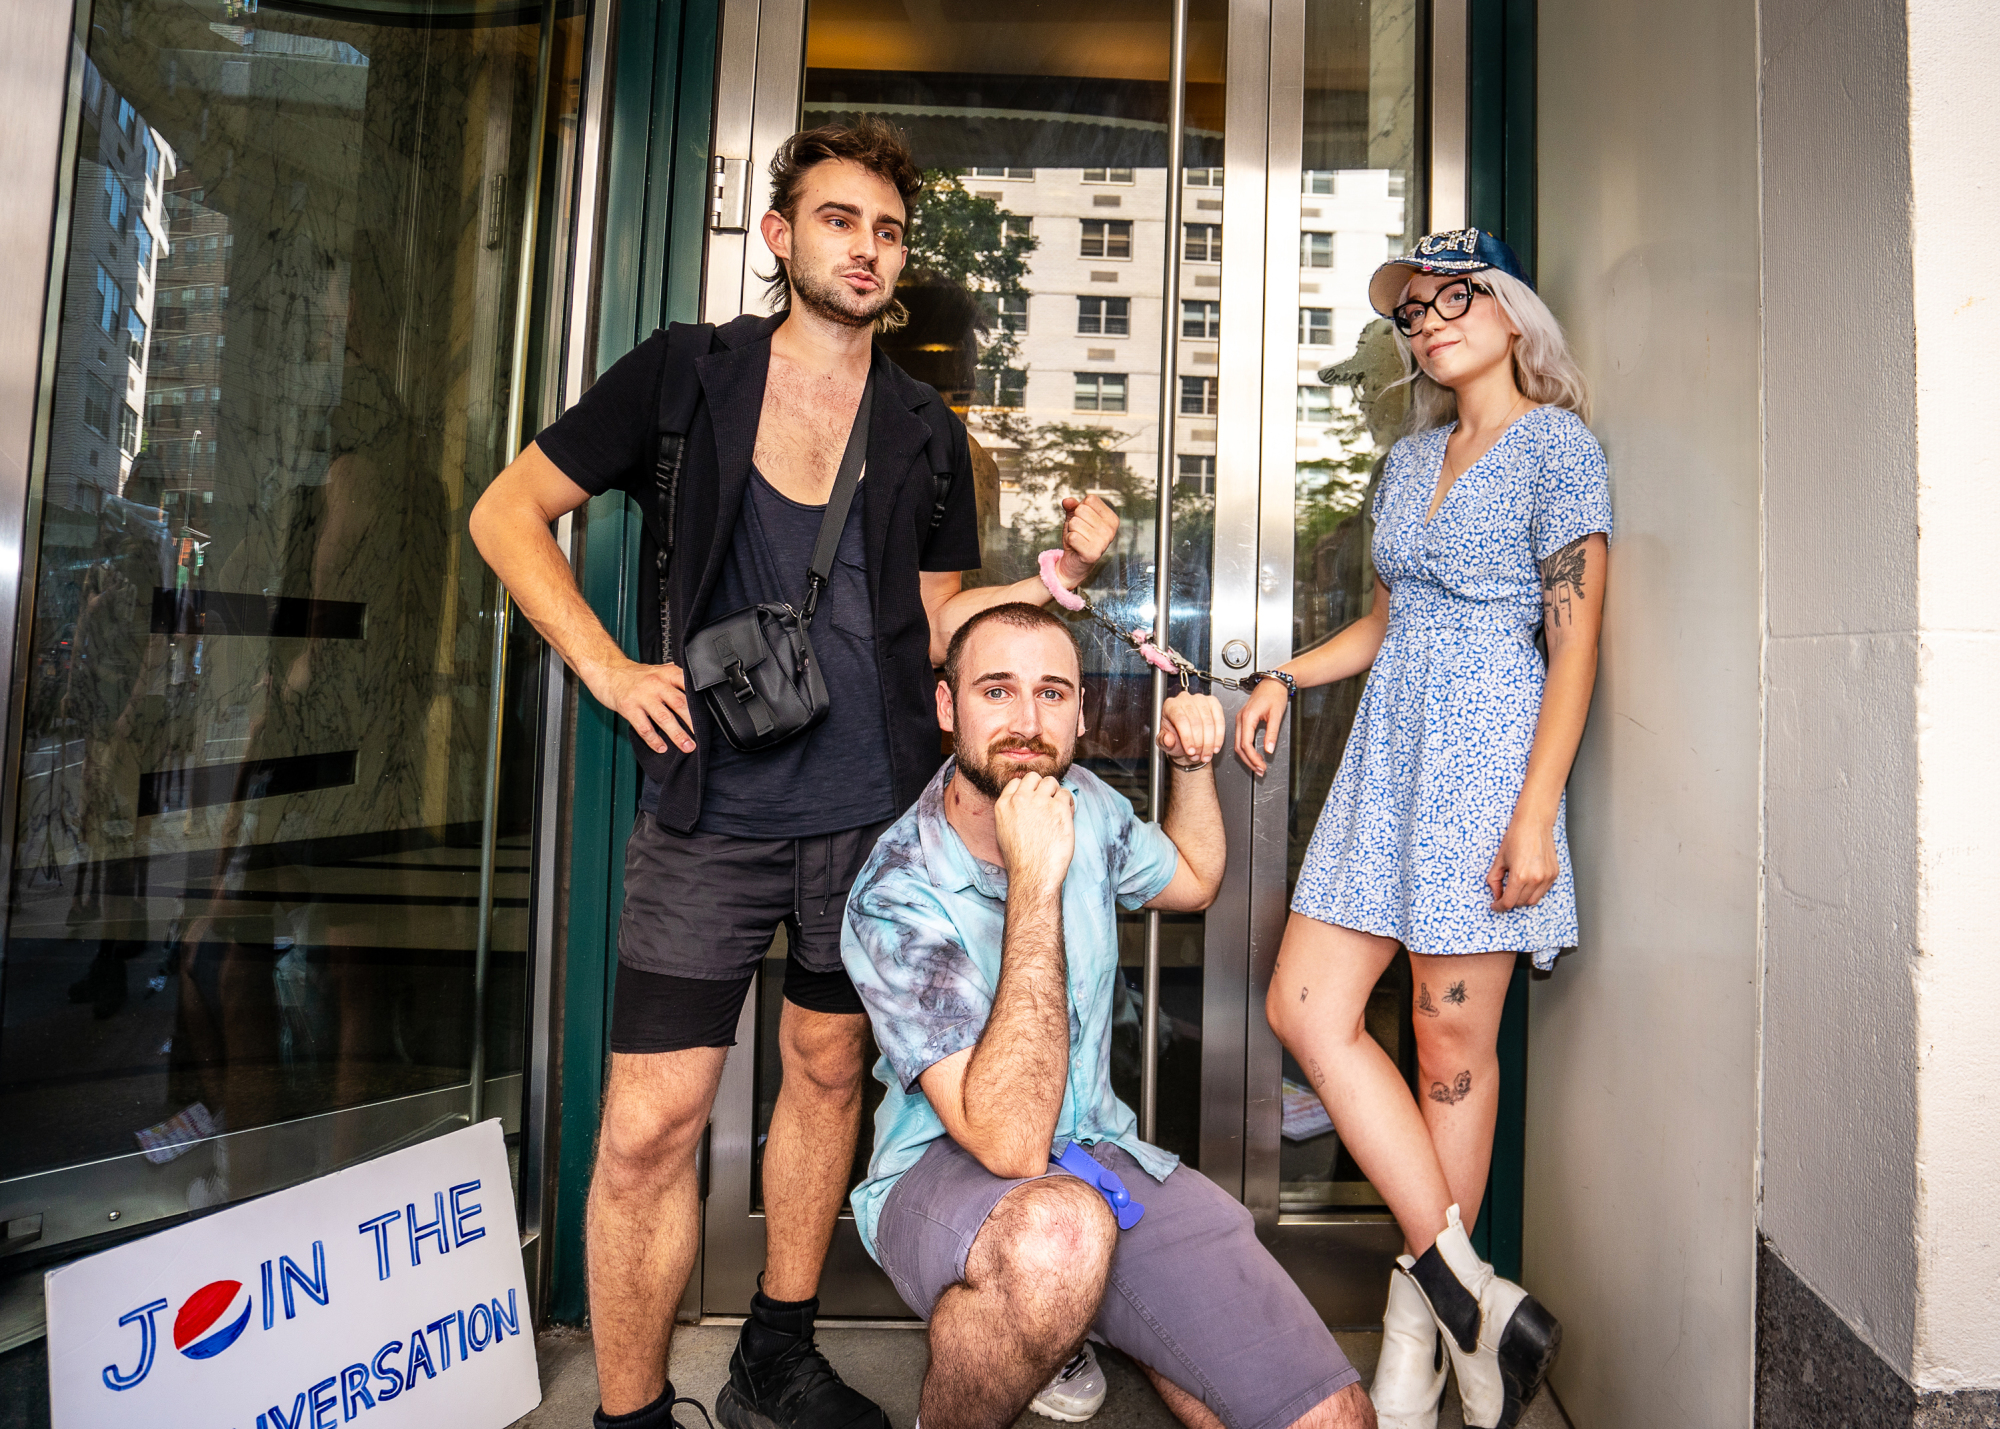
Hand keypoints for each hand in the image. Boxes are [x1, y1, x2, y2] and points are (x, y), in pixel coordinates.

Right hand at [592, 658, 695, 753]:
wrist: (607, 671)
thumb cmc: (634, 675)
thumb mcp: (658, 670)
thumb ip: (675, 678)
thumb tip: (696, 690)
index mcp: (667, 673)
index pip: (689, 686)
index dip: (700, 702)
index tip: (708, 717)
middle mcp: (657, 683)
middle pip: (680, 704)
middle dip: (693, 723)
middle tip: (701, 737)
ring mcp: (642, 696)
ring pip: (664, 718)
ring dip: (678, 735)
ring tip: (687, 746)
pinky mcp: (629, 707)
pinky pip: (645, 728)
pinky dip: (654, 740)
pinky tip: (662, 748)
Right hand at [993, 771, 1075, 891]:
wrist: (1034, 874)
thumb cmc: (1021, 860)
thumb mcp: (1004, 831)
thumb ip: (1012, 813)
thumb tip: (1026, 803)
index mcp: (1003, 805)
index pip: (1016, 782)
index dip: (1028, 790)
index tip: (1034, 800)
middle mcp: (1020, 799)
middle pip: (1034, 777)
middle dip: (1042, 787)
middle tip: (1048, 804)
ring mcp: (1040, 801)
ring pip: (1051, 781)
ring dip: (1056, 793)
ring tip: (1058, 810)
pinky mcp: (1058, 807)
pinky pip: (1066, 794)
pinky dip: (1068, 804)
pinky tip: (1067, 816)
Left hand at [1056, 495, 1117, 586]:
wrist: (1074, 562)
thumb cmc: (1078, 537)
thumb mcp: (1075, 517)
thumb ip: (1072, 506)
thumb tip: (1067, 501)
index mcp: (1112, 519)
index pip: (1090, 499)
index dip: (1080, 508)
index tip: (1083, 521)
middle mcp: (1111, 530)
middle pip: (1081, 510)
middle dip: (1074, 520)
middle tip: (1079, 532)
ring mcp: (1103, 542)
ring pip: (1074, 523)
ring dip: (1071, 531)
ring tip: (1077, 540)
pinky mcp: (1093, 554)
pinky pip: (1072, 536)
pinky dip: (1068, 540)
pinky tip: (1075, 547)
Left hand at [1158, 692, 1224, 766]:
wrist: (1186, 737)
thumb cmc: (1174, 737)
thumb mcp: (1164, 743)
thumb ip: (1164, 742)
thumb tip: (1168, 739)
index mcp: (1170, 706)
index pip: (1181, 720)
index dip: (1187, 738)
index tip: (1191, 751)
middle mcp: (1185, 699)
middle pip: (1196, 722)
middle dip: (1199, 743)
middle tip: (1198, 756)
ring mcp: (1200, 699)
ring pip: (1209, 722)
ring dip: (1209, 743)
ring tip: (1206, 755)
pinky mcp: (1213, 703)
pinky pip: (1219, 720)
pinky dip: (1219, 736)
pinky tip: (1215, 747)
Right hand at [1233, 677, 1291, 776]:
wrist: (1272, 682)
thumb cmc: (1275, 695)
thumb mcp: (1276, 715)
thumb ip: (1272, 734)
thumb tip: (1269, 750)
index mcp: (1247, 717)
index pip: (1246, 744)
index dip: (1253, 758)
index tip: (1262, 766)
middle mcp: (1240, 719)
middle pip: (1239, 746)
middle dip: (1249, 761)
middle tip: (1260, 770)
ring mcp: (1240, 719)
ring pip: (1238, 744)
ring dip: (1247, 757)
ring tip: (1258, 766)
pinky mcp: (1242, 720)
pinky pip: (1240, 738)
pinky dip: (1246, 749)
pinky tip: (1254, 755)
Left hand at [1486, 814, 1559, 910]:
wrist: (1534, 823)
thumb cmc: (1516, 838)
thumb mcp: (1499, 859)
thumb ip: (1494, 879)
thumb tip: (1496, 894)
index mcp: (1519, 876)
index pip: (1509, 902)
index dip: (1499, 906)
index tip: (1495, 906)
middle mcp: (1535, 879)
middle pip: (1520, 903)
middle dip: (1510, 902)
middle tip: (1503, 895)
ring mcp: (1547, 877)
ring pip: (1533, 900)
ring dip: (1522, 899)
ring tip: (1515, 889)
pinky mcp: (1554, 874)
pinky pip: (1543, 891)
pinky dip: (1534, 892)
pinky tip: (1527, 884)